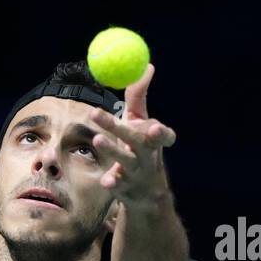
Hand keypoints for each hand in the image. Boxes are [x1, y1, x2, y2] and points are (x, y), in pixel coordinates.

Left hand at [87, 63, 176, 205]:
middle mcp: (149, 156)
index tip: (154, 128)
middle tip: (96, 113)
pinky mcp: (125, 189)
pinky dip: (113, 183)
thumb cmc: (139, 148)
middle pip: (136, 141)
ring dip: (113, 150)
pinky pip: (118, 186)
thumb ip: (139, 97)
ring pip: (125, 161)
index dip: (161, 133)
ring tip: (99, 138)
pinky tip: (107, 181)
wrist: (145, 193)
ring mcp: (137, 174)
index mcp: (155, 141)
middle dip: (119, 127)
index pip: (164, 136)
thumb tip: (147, 66)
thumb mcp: (140, 123)